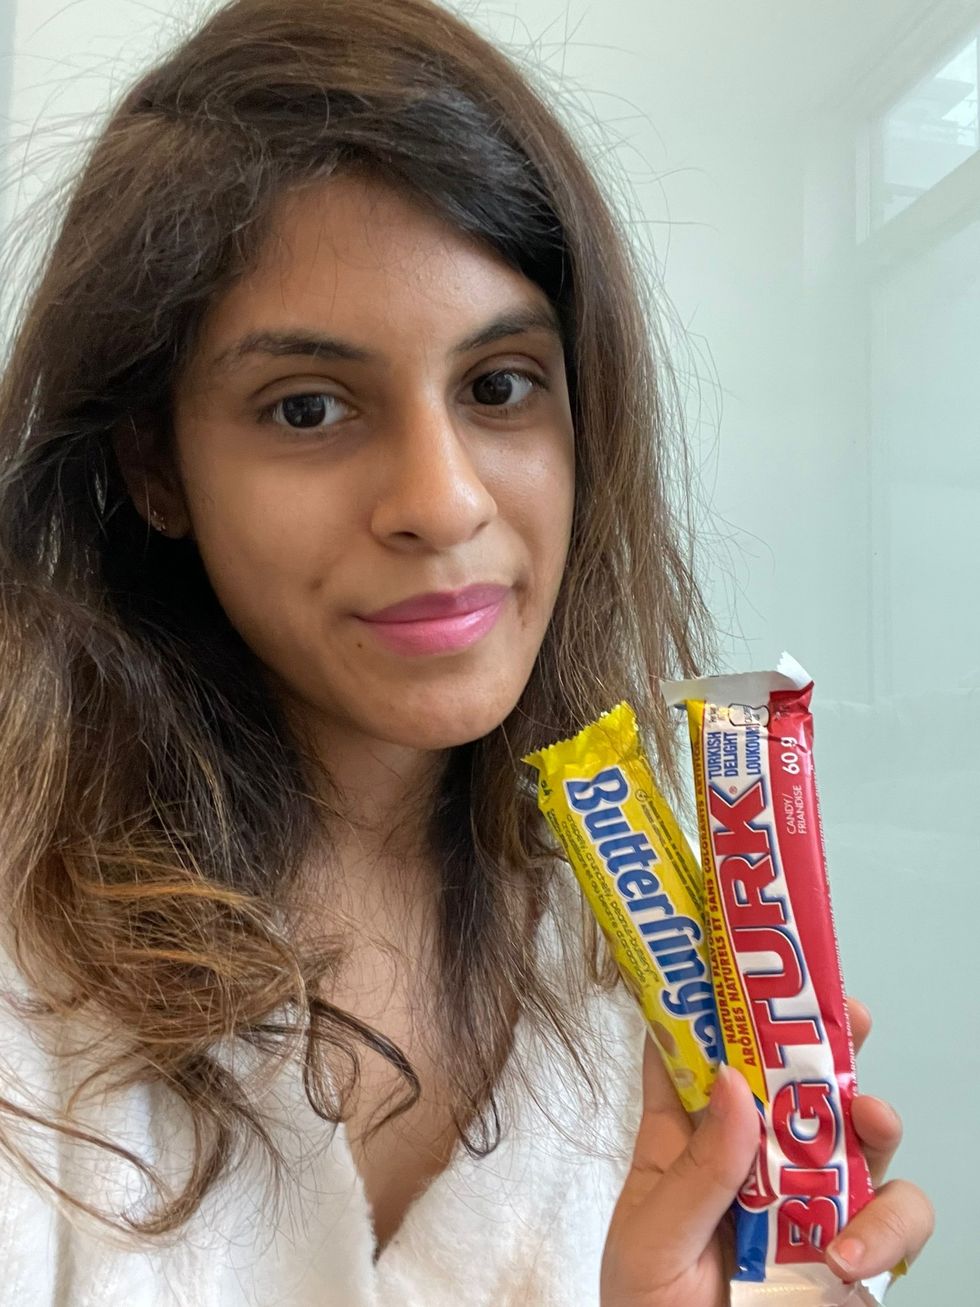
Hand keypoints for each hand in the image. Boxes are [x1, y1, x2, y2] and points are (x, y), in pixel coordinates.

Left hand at [600, 997, 933, 1306]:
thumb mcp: (650, 1240)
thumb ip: (694, 1170)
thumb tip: (733, 1081)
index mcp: (688, 1141)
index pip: (699, 1056)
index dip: (718, 1004)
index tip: (738, 959)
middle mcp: (754, 1158)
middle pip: (796, 1079)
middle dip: (826, 1037)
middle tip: (846, 1012)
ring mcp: (809, 1202)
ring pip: (858, 1137)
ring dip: (872, 1116)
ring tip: (868, 1119)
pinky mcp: (854, 1253)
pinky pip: (892, 1221)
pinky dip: (885, 1230)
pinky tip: (847, 1257)